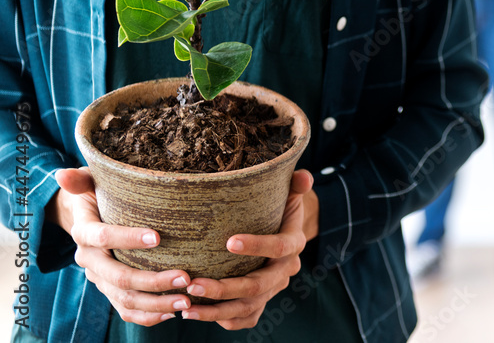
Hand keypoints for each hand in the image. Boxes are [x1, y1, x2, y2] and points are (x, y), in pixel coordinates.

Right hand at [54, 168, 192, 326]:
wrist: (86, 217)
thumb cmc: (96, 193)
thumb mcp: (89, 181)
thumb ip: (80, 179)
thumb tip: (63, 173)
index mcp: (83, 232)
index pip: (103, 238)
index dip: (127, 238)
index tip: (158, 237)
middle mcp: (89, 260)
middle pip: (117, 277)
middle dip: (152, 280)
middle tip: (185, 277)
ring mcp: (99, 279)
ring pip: (124, 299)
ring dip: (155, 303)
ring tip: (187, 299)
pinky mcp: (110, 291)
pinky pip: (126, 310)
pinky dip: (148, 316)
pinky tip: (172, 311)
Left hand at [180, 170, 314, 329]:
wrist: (286, 233)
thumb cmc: (281, 209)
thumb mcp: (290, 194)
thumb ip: (296, 185)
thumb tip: (302, 176)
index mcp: (294, 243)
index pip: (280, 247)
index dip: (257, 246)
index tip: (229, 242)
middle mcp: (285, 271)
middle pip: (258, 286)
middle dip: (225, 288)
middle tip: (194, 283)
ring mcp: (273, 289)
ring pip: (249, 306)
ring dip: (217, 310)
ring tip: (187, 307)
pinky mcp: (262, 301)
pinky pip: (248, 318)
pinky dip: (226, 320)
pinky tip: (200, 315)